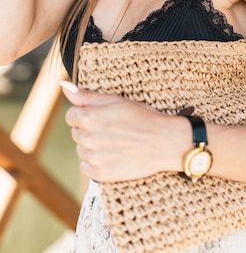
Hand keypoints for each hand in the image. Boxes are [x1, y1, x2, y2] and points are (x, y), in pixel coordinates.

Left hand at [60, 81, 186, 182]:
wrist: (164, 143)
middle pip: (77, 133)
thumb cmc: (143, 117)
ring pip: (82, 150)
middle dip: (90, 129)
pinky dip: (96, 162)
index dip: (86, 114)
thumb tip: (64, 87)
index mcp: (89, 117)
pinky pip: (87, 167)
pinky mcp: (101, 174)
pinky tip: (113, 155)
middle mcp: (88, 139)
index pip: (71, 116)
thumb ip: (87, 96)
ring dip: (93, 146)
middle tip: (112, 128)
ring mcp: (94, 158)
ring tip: (116, 141)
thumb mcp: (116, 100)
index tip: (101, 116)